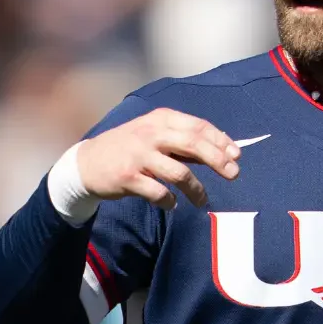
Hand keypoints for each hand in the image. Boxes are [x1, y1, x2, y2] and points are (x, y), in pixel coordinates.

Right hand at [75, 108, 240, 209]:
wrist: (86, 163)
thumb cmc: (127, 148)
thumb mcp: (152, 133)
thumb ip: (182, 139)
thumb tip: (222, 150)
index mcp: (159, 119)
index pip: (198, 126)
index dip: (221, 141)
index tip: (236, 155)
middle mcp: (150, 133)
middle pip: (193, 144)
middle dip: (218, 160)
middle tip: (234, 174)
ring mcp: (138, 155)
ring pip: (179, 173)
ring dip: (196, 189)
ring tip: (202, 201)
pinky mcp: (128, 177)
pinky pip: (159, 193)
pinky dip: (169, 201)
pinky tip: (171, 204)